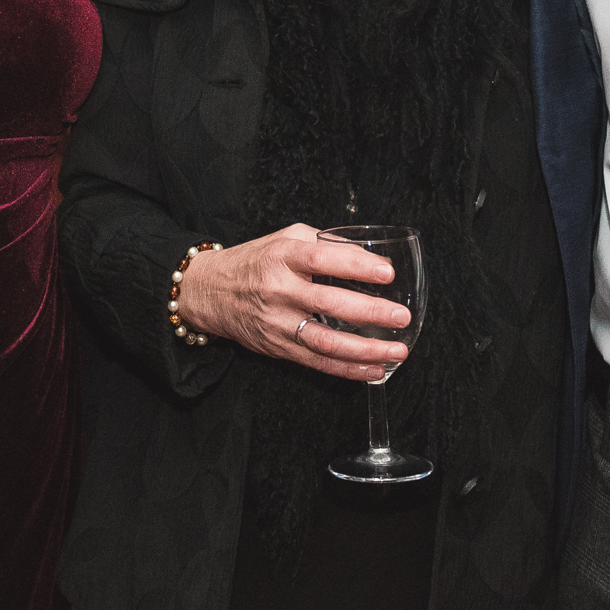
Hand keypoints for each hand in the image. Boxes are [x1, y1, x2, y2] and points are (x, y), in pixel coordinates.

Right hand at [176, 223, 410, 380]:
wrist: (209, 292)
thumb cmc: (255, 262)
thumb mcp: (285, 239)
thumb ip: (325, 244)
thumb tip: (369, 255)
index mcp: (283, 257)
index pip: (323, 259)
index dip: (356, 265)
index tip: (387, 273)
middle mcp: (280, 290)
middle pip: (329, 303)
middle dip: (369, 312)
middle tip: (400, 316)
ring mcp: (278, 322)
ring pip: (325, 341)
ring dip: (365, 349)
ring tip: (397, 350)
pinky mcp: (278, 347)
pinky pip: (317, 363)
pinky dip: (347, 369)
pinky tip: (374, 370)